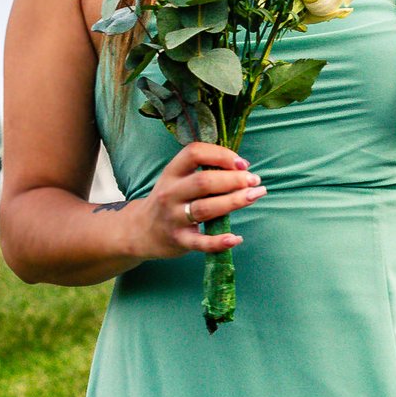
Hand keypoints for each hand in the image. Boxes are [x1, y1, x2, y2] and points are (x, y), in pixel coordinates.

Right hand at [133, 141, 262, 264]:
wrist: (141, 231)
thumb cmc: (170, 200)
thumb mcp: (177, 179)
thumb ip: (203, 171)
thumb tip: (242, 168)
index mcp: (172, 173)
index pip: (194, 153)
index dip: (221, 155)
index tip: (241, 162)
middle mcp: (170, 193)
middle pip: (204, 182)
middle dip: (234, 179)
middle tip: (255, 180)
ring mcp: (173, 218)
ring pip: (205, 209)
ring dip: (234, 201)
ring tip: (255, 195)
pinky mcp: (179, 240)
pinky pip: (201, 243)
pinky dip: (220, 242)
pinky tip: (236, 238)